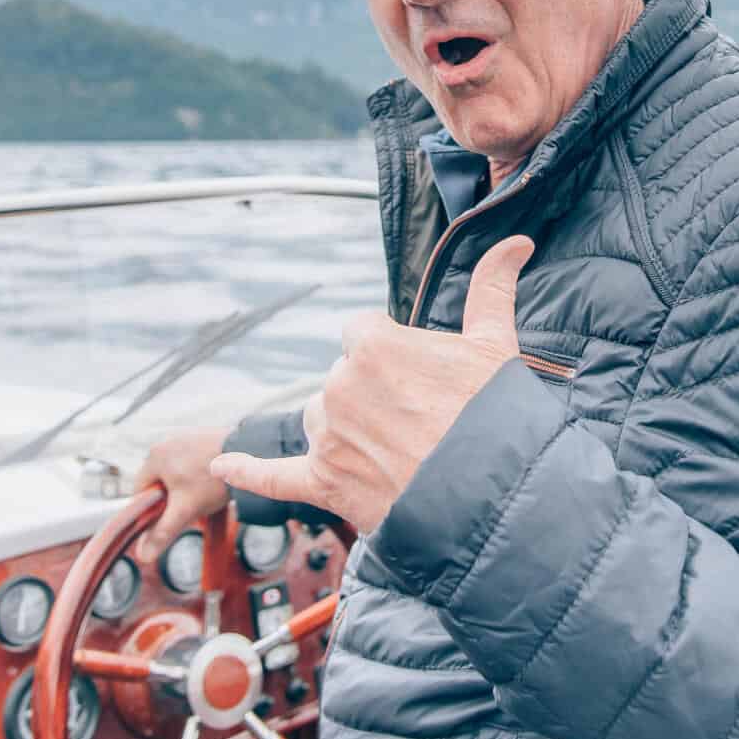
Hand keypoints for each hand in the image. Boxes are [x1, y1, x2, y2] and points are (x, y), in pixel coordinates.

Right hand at [134, 423, 231, 559]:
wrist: (249, 453)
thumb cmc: (214, 479)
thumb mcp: (184, 510)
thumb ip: (162, 532)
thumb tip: (143, 555)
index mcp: (154, 456)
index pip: (140, 491)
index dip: (151, 510)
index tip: (167, 517)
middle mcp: (166, 442)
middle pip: (159, 481)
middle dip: (171, 498)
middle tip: (189, 507)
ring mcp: (185, 437)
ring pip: (176, 472)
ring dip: (185, 487)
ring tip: (203, 495)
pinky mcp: (201, 437)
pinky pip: (191, 461)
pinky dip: (197, 474)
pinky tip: (211, 483)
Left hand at [212, 235, 532, 536]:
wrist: (494, 496)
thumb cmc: (495, 415)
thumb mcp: (495, 344)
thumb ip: (493, 287)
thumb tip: (516, 243)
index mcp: (372, 344)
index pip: (362, 335)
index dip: (391, 355)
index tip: (420, 378)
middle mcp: (339, 385)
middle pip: (342, 378)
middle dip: (373, 395)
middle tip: (420, 420)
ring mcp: (327, 435)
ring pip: (322, 420)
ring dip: (347, 431)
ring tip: (397, 451)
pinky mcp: (322, 482)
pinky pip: (274, 475)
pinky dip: (246, 471)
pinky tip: (222, 467)